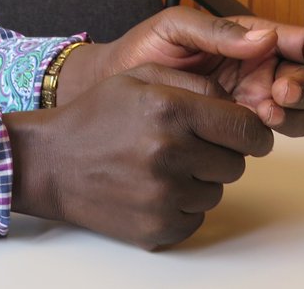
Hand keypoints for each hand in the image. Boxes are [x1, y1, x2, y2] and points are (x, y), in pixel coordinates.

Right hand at [5, 63, 272, 248]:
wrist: (51, 162)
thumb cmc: (95, 117)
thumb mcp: (140, 77)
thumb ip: (195, 82)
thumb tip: (241, 105)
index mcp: (169, 109)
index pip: (247, 129)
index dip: (252, 131)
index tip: (245, 133)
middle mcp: (170, 152)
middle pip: (236, 163)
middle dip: (219, 153)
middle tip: (187, 145)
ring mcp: (164, 194)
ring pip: (216, 191)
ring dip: (198, 180)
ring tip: (161, 165)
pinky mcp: (158, 226)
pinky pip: (196, 217)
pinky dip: (182, 205)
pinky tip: (153, 187)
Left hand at [57, 7, 303, 135]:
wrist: (110, 89)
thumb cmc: (140, 50)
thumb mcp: (173, 27)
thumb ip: (216, 31)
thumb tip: (263, 37)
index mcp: (247, 38)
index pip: (298, 41)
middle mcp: (256, 69)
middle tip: (281, 93)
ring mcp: (249, 101)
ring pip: (298, 110)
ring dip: (296, 112)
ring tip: (268, 111)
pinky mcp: (235, 128)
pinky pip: (268, 133)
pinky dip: (272, 131)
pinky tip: (254, 126)